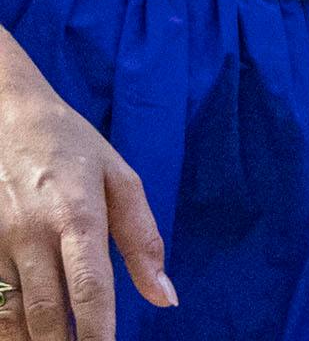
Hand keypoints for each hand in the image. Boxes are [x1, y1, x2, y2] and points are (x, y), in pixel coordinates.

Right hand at [0, 46, 169, 337]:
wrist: (9, 116)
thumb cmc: (74, 148)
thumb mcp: (121, 180)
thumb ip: (143, 240)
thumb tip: (166, 296)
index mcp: (78, 214)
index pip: (89, 286)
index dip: (97, 329)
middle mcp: (32, 232)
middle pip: (44, 309)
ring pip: (9, 311)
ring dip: (30, 340)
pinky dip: (2, 322)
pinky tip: (19, 334)